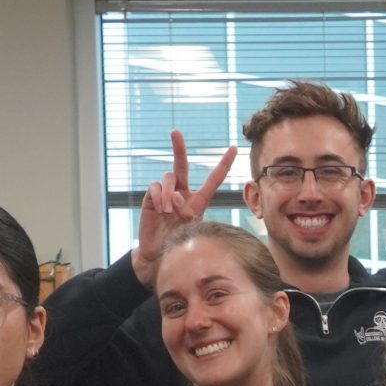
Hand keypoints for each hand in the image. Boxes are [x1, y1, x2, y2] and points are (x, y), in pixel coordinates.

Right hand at [130, 129, 237, 284]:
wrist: (160, 253)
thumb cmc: (179, 242)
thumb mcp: (191, 229)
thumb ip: (187, 212)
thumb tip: (176, 197)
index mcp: (198, 200)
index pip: (213, 179)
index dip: (223, 164)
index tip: (233, 148)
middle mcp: (181, 192)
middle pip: (181, 165)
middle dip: (178, 147)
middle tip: (175, 132)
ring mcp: (165, 194)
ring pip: (169, 178)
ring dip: (170, 193)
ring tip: (169, 210)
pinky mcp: (151, 199)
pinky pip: (155, 187)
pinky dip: (160, 196)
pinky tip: (161, 209)